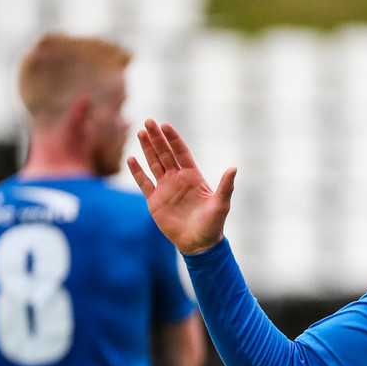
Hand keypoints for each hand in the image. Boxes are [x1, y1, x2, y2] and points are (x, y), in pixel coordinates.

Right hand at [127, 120, 236, 254]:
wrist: (199, 244)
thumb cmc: (213, 225)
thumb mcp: (221, 204)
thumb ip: (226, 186)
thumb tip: (234, 168)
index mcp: (193, 177)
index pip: (181, 152)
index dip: (173, 139)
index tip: (165, 125)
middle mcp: (178, 179)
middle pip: (165, 153)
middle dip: (157, 138)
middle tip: (149, 121)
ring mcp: (165, 188)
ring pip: (154, 163)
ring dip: (147, 149)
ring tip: (141, 132)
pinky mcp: (155, 201)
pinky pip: (144, 183)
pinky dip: (138, 171)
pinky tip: (132, 159)